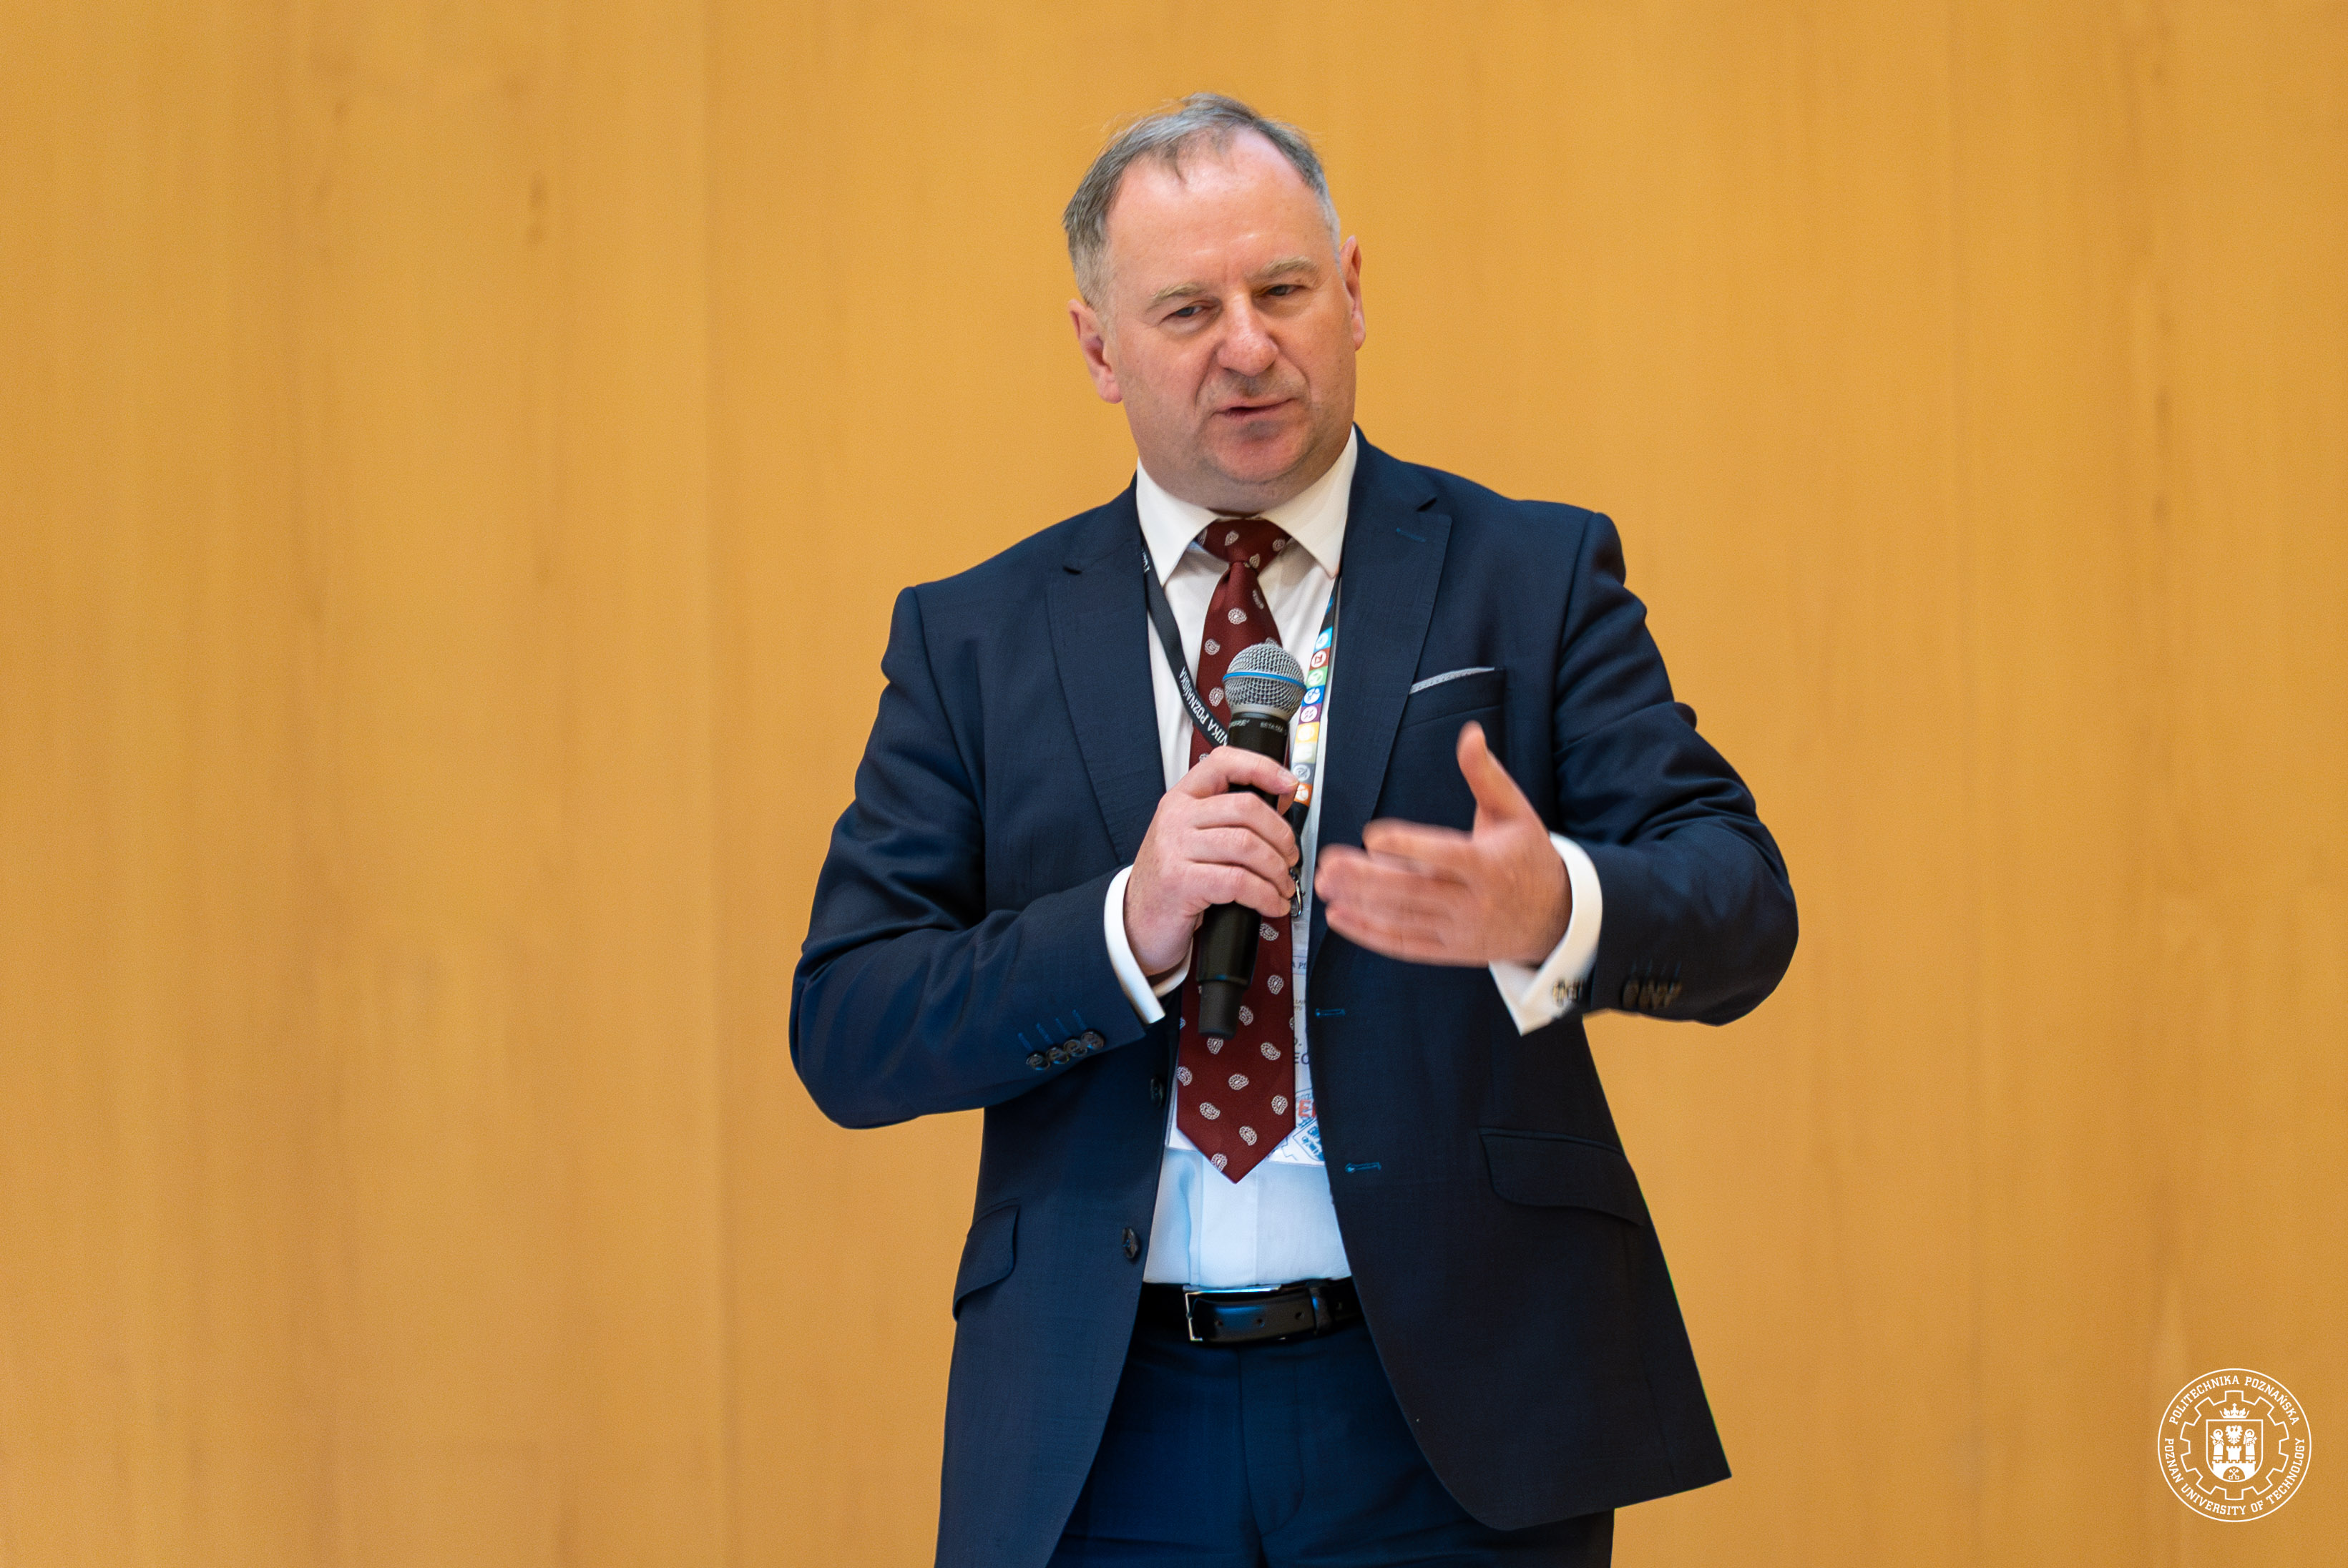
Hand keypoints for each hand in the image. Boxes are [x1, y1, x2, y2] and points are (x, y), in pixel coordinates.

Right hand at [1123, 747, 1300, 976]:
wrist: (1138, 921)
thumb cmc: (1172, 880)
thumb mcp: (1191, 839)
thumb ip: (1224, 819)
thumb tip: (1279, 806)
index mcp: (1181, 799)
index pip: (1223, 763)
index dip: (1262, 768)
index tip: (1289, 785)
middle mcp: (1176, 818)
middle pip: (1246, 807)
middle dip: (1281, 835)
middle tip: (1290, 856)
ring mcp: (1176, 848)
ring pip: (1247, 845)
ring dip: (1277, 870)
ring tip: (1282, 885)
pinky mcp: (1181, 882)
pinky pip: (1239, 882)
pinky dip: (1265, 896)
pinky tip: (1271, 904)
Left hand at [1315, 721, 1568, 965]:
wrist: (1558, 918)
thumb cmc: (1529, 857)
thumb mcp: (1515, 812)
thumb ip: (1486, 775)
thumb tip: (1470, 734)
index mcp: (1489, 865)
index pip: (1445, 856)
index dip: (1409, 846)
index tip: (1372, 834)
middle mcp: (1474, 902)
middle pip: (1413, 891)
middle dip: (1366, 878)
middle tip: (1329, 863)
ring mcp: (1460, 931)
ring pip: (1403, 918)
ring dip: (1359, 903)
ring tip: (1324, 884)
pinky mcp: (1449, 951)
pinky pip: (1404, 944)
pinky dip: (1369, 933)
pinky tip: (1339, 917)